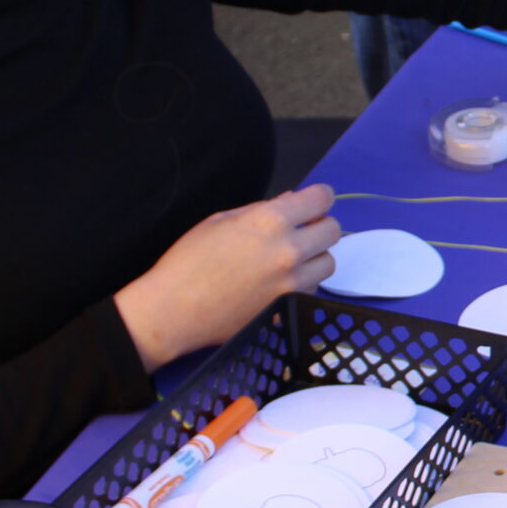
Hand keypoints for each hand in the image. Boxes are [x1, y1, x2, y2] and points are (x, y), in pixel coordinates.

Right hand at [115, 185, 340, 370]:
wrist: (173, 310)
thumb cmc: (188, 261)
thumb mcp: (220, 221)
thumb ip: (261, 209)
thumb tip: (290, 201)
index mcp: (270, 220)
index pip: (321, 198)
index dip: (319, 197)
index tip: (312, 202)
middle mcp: (289, 250)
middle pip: (333, 230)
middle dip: (319, 225)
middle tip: (301, 230)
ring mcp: (292, 283)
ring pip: (328, 262)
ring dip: (314, 256)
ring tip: (290, 259)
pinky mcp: (288, 307)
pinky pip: (312, 289)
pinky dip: (303, 283)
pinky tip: (279, 282)